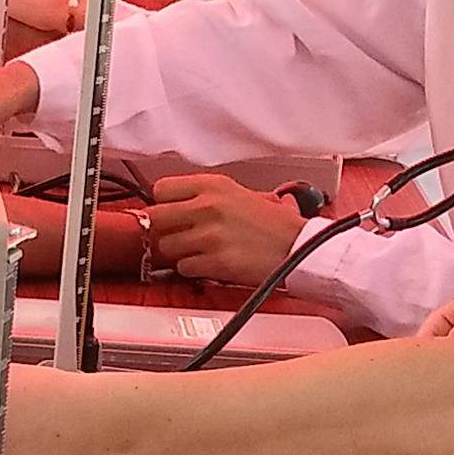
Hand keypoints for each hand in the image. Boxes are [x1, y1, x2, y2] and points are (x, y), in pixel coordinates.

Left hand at [142, 174, 306, 285]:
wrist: (298, 247)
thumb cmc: (273, 225)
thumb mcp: (239, 194)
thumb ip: (204, 196)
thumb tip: (173, 203)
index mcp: (213, 185)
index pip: (161, 188)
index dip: (163, 203)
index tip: (168, 211)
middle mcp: (208, 206)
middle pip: (155, 217)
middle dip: (163, 229)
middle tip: (177, 235)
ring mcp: (209, 235)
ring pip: (166, 246)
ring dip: (178, 252)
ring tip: (200, 251)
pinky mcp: (214, 262)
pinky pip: (183, 268)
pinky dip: (193, 269)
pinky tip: (210, 264)